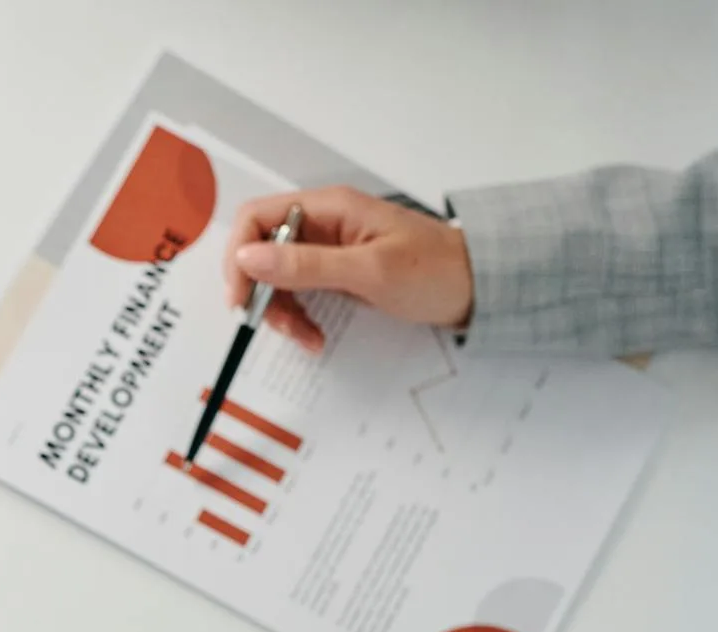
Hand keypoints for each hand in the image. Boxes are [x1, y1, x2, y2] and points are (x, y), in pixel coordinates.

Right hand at [220, 186, 475, 352]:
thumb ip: (306, 265)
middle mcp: (322, 222)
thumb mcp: (368, 271)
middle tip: (280, 327)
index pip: (256, 218)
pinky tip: (315, 336)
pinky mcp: (336, 272)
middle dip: (261, 292)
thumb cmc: (433, 272)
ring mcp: (328, 248)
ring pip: (276, 277)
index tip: (242, 300)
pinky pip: (298, 292)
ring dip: (280, 311)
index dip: (239, 257)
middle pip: (261, 251)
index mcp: (328, 208)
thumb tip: (246, 258)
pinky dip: (298, 316)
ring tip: (307, 338)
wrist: (478, 288)